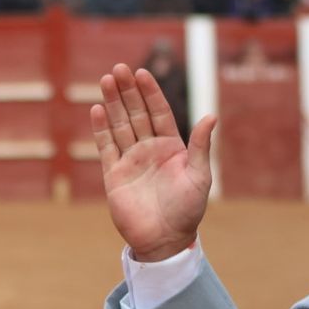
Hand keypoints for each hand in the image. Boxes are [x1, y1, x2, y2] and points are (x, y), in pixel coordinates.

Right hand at [90, 63, 216, 261]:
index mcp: (171, 147)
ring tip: (106, 80)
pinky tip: (97, 109)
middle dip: (128, 92)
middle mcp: (149, 149)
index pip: (159, 112)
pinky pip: (106, 147)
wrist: (165, 239)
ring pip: (119, 125)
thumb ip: (200, 146)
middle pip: (136, 113)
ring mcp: (130, 160)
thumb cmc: (188, 210)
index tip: (142, 72)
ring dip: (112, 103)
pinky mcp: (114, 174)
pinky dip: (101, 129)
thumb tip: (211, 115)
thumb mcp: (199, 176)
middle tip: (119, 68)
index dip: (151, 93)